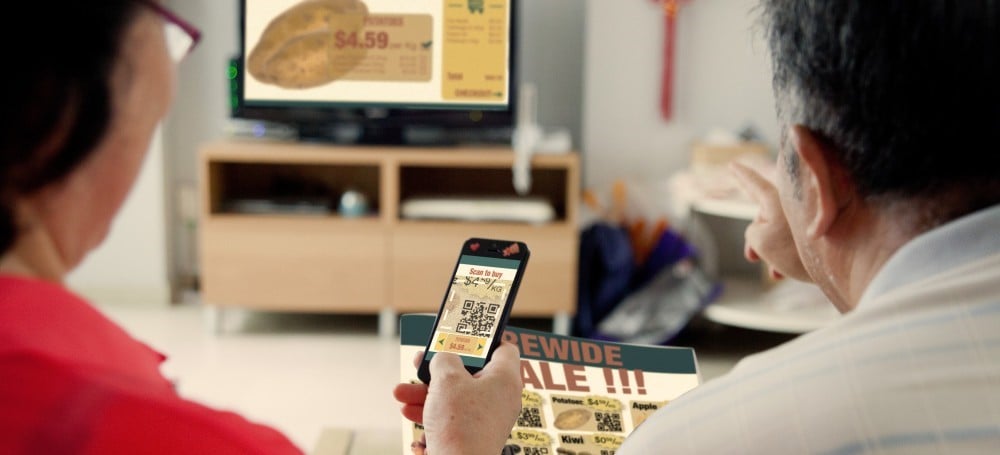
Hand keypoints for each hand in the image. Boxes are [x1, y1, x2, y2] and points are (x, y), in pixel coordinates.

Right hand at [394, 342, 522, 454]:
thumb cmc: (461, 424)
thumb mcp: (447, 379)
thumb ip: (444, 359)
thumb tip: (443, 358)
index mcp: (504, 378)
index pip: (503, 348)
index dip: (483, 340)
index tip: (463, 336)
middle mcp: (500, 398)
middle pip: (470, 372)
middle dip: (439, 369)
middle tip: (420, 364)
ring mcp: (487, 418)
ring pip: (456, 396)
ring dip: (427, 392)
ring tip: (402, 393)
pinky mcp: (473, 435)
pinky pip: (452, 416)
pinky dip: (432, 411)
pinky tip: (409, 412)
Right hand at [729, 162, 810, 281]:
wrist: (834, 264)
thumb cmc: (792, 249)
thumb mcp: (758, 240)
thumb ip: (752, 231)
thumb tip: (763, 230)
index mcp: (775, 198)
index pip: (753, 182)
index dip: (741, 174)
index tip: (732, 164)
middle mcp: (791, 202)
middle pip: (764, 214)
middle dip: (755, 237)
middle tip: (751, 257)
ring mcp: (805, 216)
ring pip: (778, 230)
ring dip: (770, 251)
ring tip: (772, 271)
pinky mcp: (817, 231)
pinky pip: (794, 238)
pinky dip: (786, 254)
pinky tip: (783, 273)